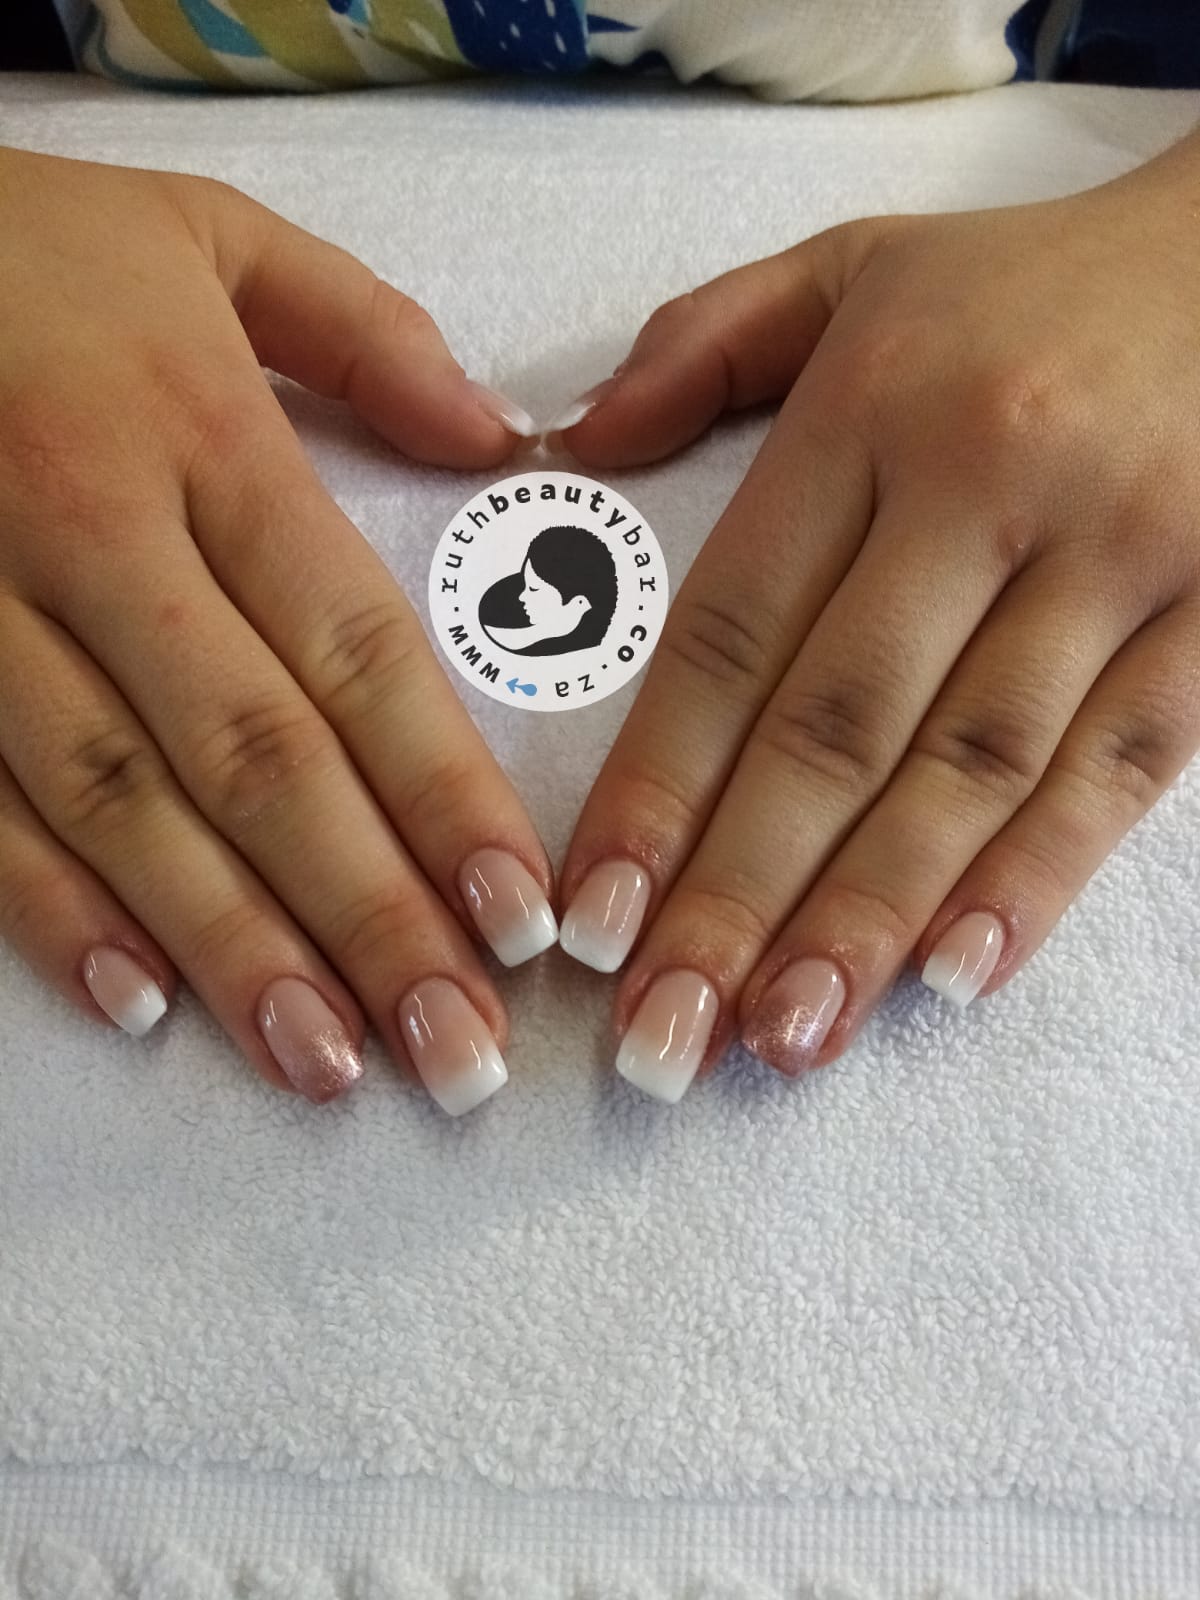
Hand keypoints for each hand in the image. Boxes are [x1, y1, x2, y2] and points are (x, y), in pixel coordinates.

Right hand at [0, 147, 553, 1112]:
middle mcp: (92, 533)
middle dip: (365, 914)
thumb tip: (506, 438)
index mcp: (195, 434)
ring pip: (118, 804)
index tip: (520, 914)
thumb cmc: (25, 247)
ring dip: (230, 946)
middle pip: (252, 753)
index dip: (442, 789)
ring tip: (329, 1064)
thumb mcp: (208, 236)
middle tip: (456, 1049)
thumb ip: (366, 333)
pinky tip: (140, 1005)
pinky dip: (50, 910)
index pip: (351, 642)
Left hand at [557, 130, 1199, 1100]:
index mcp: (871, 408)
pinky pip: (1125, 764)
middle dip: (740, 896)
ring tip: (783, 1039)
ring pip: (972, 770)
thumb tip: (567, 445)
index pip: (733, 632)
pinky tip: (955, 976)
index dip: (656, 788)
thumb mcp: (854, 267)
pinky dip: (1039, 876)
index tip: (592, 917)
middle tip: (662, 1035)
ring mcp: (1118, 556)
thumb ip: (702, 345)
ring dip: (870, 917)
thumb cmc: (1028, 285)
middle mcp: (987, 486)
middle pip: (838, 729)